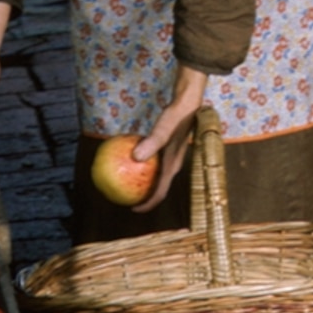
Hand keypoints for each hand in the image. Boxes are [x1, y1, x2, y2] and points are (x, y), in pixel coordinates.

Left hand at [128, 67, 209, 211]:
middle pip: (158, 188)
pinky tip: (127, 158)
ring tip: (124, 183)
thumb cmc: (176, 116)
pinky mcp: (166, 150)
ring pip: (155, 176)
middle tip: (125, 199)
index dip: (148, 204)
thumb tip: (135, 157)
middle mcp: (172, 165)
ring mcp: (170, 158)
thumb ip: (151, 143)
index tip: (132, 208)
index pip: (161, 192)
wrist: (187, 103)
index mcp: (173, 166)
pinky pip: (151, 162)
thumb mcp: (163, 130)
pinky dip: (140, 165)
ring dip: (142, 183)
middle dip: (143, 197)